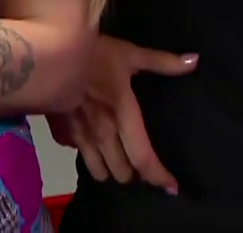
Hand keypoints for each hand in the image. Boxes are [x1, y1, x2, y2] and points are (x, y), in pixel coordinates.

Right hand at [48, 36, 195, 193]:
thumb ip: (162, 62)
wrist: (47, 55)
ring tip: (118, 160)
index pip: (144, 157)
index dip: (159, 176)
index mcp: (123, 116)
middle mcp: (103, 133)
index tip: (172, 187)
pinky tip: (92, 143)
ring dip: (111, 170)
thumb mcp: (129, 54)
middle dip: (134, 173)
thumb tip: (194, 61)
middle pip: (123, 173)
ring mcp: (80, 136)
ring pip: (100, 172)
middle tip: (140, 163)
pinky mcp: (62, 133)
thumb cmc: (93, 55)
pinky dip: (88, 153)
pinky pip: (79, 154)